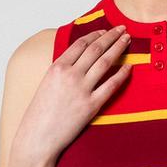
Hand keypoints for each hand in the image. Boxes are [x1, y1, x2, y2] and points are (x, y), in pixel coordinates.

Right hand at [16, 25, 132, 161]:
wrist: (38, 137)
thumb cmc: (40, 114)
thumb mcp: (47, 84)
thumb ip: (62, 70)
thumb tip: (79, 60)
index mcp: (57, 67)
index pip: (81, 44)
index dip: (96, 34)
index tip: (106, 30)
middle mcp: (70, 75)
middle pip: (96, 49)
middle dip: (111, 36)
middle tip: (123, 29)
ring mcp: (82, 90)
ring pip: (105, 62)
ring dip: (119, 48)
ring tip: (127, 40)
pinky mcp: (91, 106)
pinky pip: (111, 85)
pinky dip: (121, 74)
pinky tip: (129, 67)